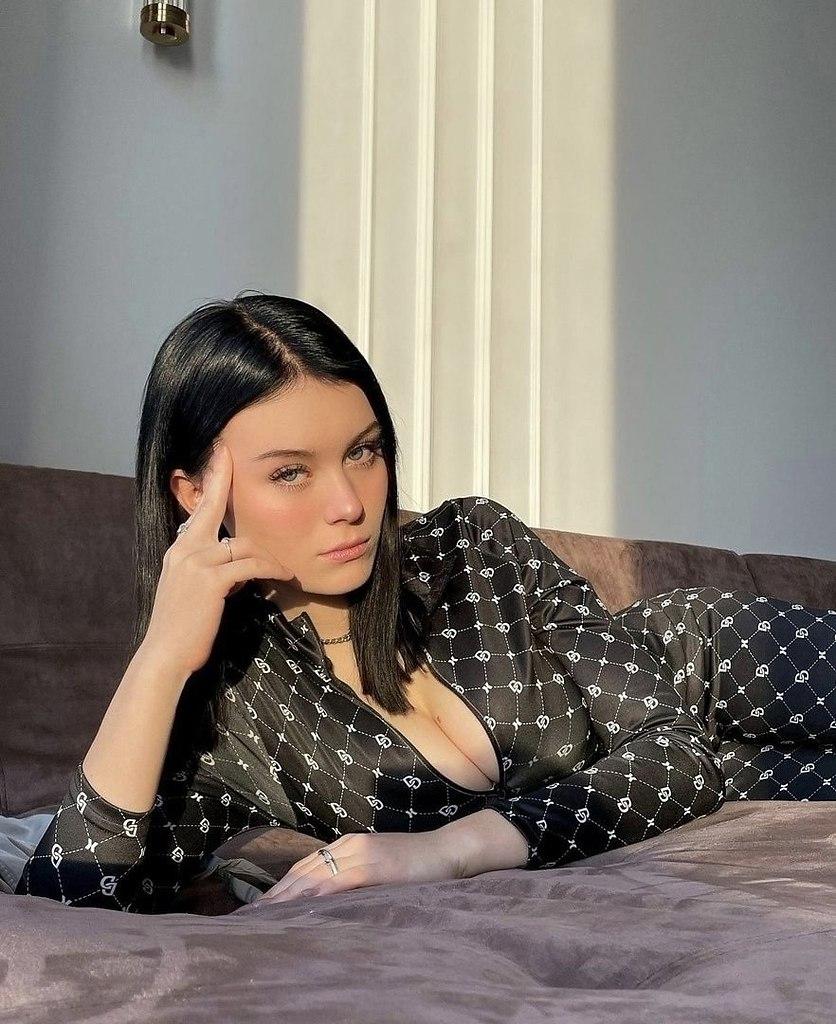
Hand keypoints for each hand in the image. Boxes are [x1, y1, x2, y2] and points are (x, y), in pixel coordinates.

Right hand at [143, 440, 293, 677]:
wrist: (165, 655)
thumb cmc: (182, 629)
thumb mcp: (191, 591)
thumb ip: (209, 570)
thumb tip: (234, 564)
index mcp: (180, 551)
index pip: (199, 510)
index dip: (211, 481)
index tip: (220, 454)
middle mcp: (185, 550)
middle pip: (213, 508)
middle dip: (223, 479)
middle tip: (232, 452)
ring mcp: (196, 562)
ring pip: (243, 544)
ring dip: (269, 556)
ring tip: (286, 569)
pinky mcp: (211, 579)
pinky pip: (250, 565)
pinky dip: (270, 569)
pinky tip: (284, 576)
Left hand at [245, 830, 463, 905]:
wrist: (446, 851)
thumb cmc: (415, 863)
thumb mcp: (378, 867)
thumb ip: (354, 877)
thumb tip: (328, 898)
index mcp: (347, 845)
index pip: (305, 866)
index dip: (281, 885)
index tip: (261, 904)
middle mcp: (349, 845)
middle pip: (303, 870)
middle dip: (276, 893)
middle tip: (251, 913)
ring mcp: (361, 853)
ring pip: (315, 874)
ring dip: (288, 894)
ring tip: (266, 913)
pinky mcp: (375, 866)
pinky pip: (341, 880)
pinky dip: (319, 892)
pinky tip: (303, 904)